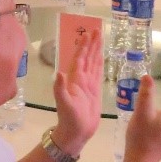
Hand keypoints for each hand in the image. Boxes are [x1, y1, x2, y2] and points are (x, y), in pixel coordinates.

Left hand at [50, 21, 102, 154]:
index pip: (80, 58)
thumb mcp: (63, 103)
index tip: (88, 33)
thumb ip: (60, 88)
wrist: (76, 132)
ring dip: (96, 51)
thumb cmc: (69, 119)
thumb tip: (58, 72)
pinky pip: (98, 73)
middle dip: (92, 43)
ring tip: (100, 38)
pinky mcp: (94, 91)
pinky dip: (100, 64)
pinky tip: (102, 58)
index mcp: (74, 79)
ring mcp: (88, 84)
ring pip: (93, 63)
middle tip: (97, 29)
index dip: (84, 46)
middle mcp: (81, 79)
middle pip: (88, 57)